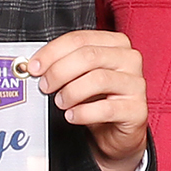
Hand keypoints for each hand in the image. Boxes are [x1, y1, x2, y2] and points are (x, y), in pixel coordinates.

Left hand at [20, 30, 147, 170]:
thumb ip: (62, 65)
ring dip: (71, 92)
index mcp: (115, 43)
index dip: (52, 52)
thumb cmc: (96, 99)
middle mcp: (129, 59)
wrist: (115, 131)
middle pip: (89, 56)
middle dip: (59, 71)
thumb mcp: (79, 76)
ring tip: (59, 102)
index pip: (79, 39)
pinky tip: (72, 116)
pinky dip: (83, 113)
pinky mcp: (137, 110)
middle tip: (44, 86)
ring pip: (98, 79)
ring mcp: (136, 84)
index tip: (34, 67)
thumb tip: (33, 66)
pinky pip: (107, 109)